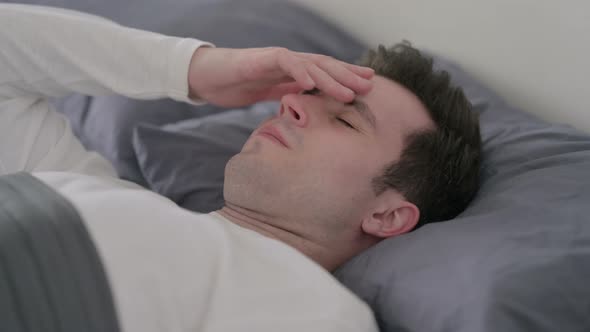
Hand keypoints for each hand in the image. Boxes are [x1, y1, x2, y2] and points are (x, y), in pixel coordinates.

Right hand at [187, 47, 373, 107]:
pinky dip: (300, 71)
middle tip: (370, 86)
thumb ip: (288, 93)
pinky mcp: (260, 60)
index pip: (324, 73)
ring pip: (309, 65)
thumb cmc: (235, 85)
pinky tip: (313, 82)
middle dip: (348, 76)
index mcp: (292, 71)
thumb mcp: (268, 93)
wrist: (205, 77)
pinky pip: (284, 62)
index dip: (346, 78)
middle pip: (324, 66)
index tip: (367, 86)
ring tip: (350, 92)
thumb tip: (308, 102)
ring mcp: (275, 59)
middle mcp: (288, 62)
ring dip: (331, 78)